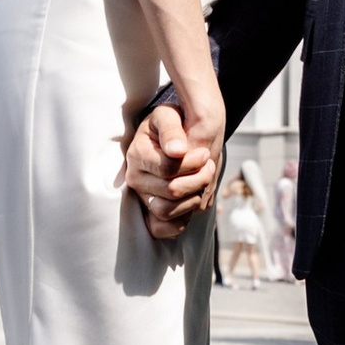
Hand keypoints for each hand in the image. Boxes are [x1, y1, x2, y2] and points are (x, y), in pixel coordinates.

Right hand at [124, 76, 224, 238]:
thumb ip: (171, 130)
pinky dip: (181, 220)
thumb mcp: (169, 116)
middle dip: (198, 179)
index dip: (192, 163)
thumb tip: (177, 151)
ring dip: (194, 198)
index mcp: (137, 154)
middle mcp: (135, 178)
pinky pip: (162, 228)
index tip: (205, 154)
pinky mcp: (150, 211)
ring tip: (203, 181)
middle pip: (171, 191)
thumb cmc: (170, 124)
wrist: (168, 137)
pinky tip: (192, 200)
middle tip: (209, 166)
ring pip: (167, 211)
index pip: (167, 169)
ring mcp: (142, 196)